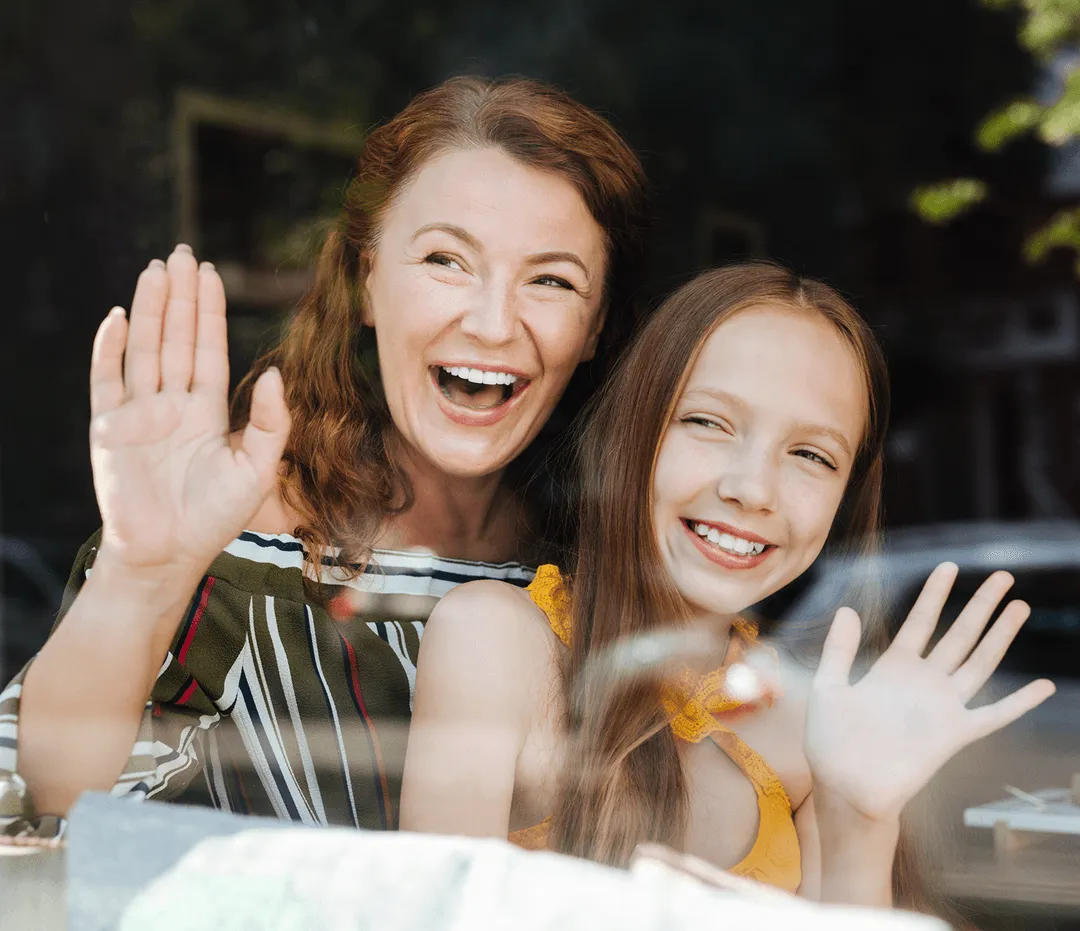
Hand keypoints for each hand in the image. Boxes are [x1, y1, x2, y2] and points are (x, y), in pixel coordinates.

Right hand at [89, 245, 290, 581]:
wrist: (168, 554)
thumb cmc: (215, 517)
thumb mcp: (257, 470)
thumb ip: (271, 423)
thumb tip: (273, 374)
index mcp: (206, 411)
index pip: (207, 349)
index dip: (208, 312)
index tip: (211, 273)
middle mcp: (172, 404)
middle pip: (175, 338)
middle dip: (180, 296)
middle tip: (183, 253)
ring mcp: (138, 414)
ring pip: (144, 349)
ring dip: (149, 310)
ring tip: (156, 270)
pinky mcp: (109, 429)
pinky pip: (106, 381)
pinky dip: (109, 349)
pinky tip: (118, 317)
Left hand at [804, 562, 1054, 822]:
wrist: (845, 786)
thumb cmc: (830, 742)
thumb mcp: (828, 687)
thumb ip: (839, 650)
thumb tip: (848, 608)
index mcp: (892, 668)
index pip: (920, 622)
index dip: (935, 595)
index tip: (950, 567)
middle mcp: (923, 682)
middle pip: (959, 634)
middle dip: (980, 605)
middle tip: (1004, 576)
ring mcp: (942, 706)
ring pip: (980, 662)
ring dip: (1001, 636)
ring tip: (1020, 607)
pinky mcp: (955, 734)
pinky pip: (994, 715)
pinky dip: (1020, 702)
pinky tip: (1043, 687)